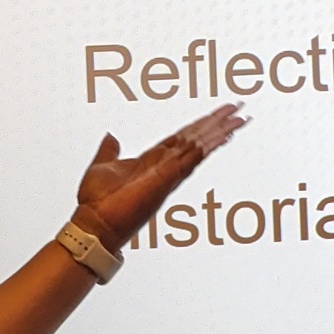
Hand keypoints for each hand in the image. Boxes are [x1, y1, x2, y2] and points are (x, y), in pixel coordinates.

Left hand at [72, 105, 246, 247]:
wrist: (95, 224)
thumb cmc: (97, 204)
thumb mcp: (102, 167)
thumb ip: (110, 150)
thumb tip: (111, 136)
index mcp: (152, 163)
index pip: (181, 139)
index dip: (198, 126)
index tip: (214, 116)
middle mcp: (165, 168)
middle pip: (196, 139)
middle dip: (216, 124)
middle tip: (237, 109)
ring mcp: (169, 173)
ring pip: (200, 146)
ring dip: (219, 130)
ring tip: (239, 117)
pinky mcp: (168, 178)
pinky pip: (193, 156)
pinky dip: (209, 144)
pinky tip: (223, 133)